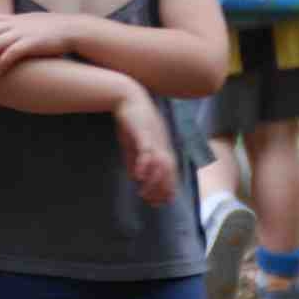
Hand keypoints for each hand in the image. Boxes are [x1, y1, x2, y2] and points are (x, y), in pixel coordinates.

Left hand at [0, 13, 79, 77]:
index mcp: (14, 18)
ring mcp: (22, 34)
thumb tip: (6, 31)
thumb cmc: (53, 29)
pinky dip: (0, 64)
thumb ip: (17, 25)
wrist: (73, 30)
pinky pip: (11, 55)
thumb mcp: (31, 22)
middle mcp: (15, 24)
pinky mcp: (31, 44)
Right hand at [114, 87, 176, 206]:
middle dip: (163, 188)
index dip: (168, 187)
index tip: (162, 202)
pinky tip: (139, 176)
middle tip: (153, 202)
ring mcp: (154, 137)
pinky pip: (147, 149)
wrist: (127, 96)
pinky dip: (145, 163)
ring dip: (154, 180)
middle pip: (169, 169)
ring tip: (143, 192)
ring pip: (160, 162)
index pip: (171, 170)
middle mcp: (162, 142)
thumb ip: (136, 160)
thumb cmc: (132, 121)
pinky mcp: (143, 131)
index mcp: (162, 145)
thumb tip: (136, 178)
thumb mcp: (134, 145)